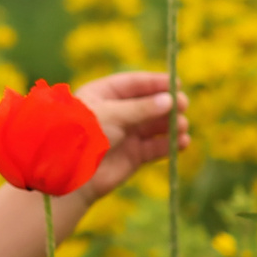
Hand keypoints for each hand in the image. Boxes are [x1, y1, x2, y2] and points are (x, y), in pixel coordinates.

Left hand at [70, 70, 187, 201]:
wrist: (73, 174)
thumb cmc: (86, 134)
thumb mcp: (112, 114)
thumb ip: (141, 108)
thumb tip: (170, 100)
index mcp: (104, 95)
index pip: (133, 84)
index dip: (156, 82)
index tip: (177, 83)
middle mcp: (117, 113)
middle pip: (148, 104)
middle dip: (167, 104)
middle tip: (183, 104)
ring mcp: (126, 135)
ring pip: (155, 126)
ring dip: (171, 124)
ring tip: (182, 125)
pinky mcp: (134, 156)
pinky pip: (156, 147)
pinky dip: (170, 144)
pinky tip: (182, 142)